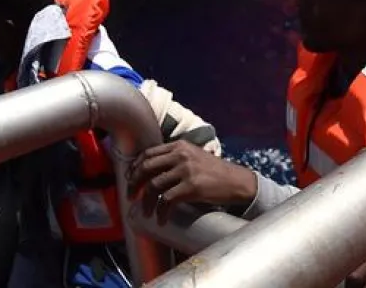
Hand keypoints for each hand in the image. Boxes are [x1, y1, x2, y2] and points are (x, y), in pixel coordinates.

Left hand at [127, 140, 257, 219]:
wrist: (236, 181)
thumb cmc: (214, 172)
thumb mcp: (194, 157)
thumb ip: (176, 159)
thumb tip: (151, 172)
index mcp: (179, 146)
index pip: (148, 154)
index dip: (134, 167)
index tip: (130, 179)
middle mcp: (181, 155)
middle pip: (146, 168)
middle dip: (133, 184)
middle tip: (131, 196)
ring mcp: (186, 170)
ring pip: (153, 186)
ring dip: (145, 202)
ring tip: (146, 212)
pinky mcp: (191, 186)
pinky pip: (166, 201)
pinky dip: (160, 212)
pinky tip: (161, 219)